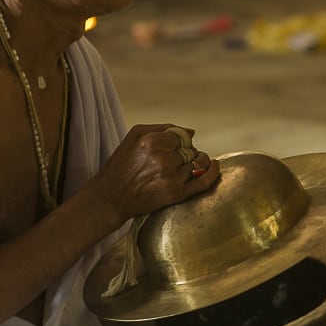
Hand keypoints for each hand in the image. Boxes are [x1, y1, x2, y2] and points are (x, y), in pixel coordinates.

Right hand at [92, 123, 218, 221]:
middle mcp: (163, 159)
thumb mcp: (134, 136)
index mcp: (152, 142)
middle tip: (171, 160)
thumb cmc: (120, 165)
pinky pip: (204, 181)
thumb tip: (191, 132)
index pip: (182, 136)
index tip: (172, 147)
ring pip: (198, 162)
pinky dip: (213, 173)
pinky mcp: (176, 194)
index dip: (179, 141)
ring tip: (182, 167)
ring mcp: (172, 177)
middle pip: (191, 149)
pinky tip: (214, 166)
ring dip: (194, 163)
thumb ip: (163, 128)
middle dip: (185, 153)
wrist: (111, 197)